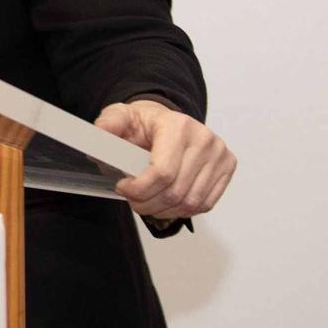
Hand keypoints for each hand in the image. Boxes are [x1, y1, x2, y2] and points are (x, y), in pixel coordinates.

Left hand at [94, 99, 235, 220]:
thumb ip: (109, 124)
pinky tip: (166, 202)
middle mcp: (204, 139)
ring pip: (190, 202)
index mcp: (178, 126)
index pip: (162, 172)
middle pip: (175, 191)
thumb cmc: (145, 123)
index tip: (122, 187)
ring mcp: (219, 154)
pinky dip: (182, 210)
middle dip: (147, 203)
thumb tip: (101, 131)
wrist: (168, 121)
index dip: (139, 189)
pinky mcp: (226, 168)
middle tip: (132, 200)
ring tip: (147, 202)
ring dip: (163, 210)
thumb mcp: (120, 117)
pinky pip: (204, 204)